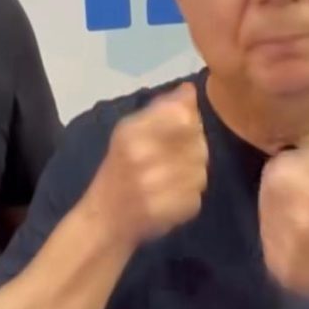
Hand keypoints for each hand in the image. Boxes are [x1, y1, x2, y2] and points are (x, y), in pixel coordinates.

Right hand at [82, 82, 208, 246]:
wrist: (106, 218)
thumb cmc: (118, 167)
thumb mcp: (129, 130)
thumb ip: (161, 107)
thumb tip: (189, 90)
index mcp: (132, 134)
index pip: (182, 117)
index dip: (189, 119)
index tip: (180, 125)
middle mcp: (145, 160)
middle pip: (197, 142)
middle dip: (193, 144)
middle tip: (176, 153)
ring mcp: (160, 189)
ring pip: (201, 168)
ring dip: (194, 168)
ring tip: (174, 172)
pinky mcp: (174, 211)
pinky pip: (198, 192)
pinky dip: (191, 191)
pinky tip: (173, 191)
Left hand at [258, 143, 308, 308]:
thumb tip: (295, 151)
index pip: (276, 169)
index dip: (284, 167)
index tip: (294, 173)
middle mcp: (290, 219)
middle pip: (268, 191)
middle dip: (280, 189)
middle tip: (297, 197)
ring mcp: (279, 245)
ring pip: (266, 215)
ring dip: (278, 213)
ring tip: (301, 221)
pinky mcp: (275, 266)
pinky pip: (270, 241)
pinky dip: (281, 237)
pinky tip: (301, 242)